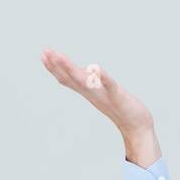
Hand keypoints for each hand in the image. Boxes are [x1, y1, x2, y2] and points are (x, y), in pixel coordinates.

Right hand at [41, 48, 159, 164]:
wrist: (136, 127)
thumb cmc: (121, 109)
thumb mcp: (102, 95)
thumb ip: (92, 86)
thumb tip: (84, 74)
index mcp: (89, 92)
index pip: (68, 79)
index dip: (55, 68)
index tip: (43, 55)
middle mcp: (93, 94)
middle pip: (71, 78)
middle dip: (58, 65)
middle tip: (45, 51)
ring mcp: (104, 96)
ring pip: (84, 81)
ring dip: (72, 69)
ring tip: (60, 56)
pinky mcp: (118, 97)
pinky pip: (109, 86)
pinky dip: (102, 77)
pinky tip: (96, 68)